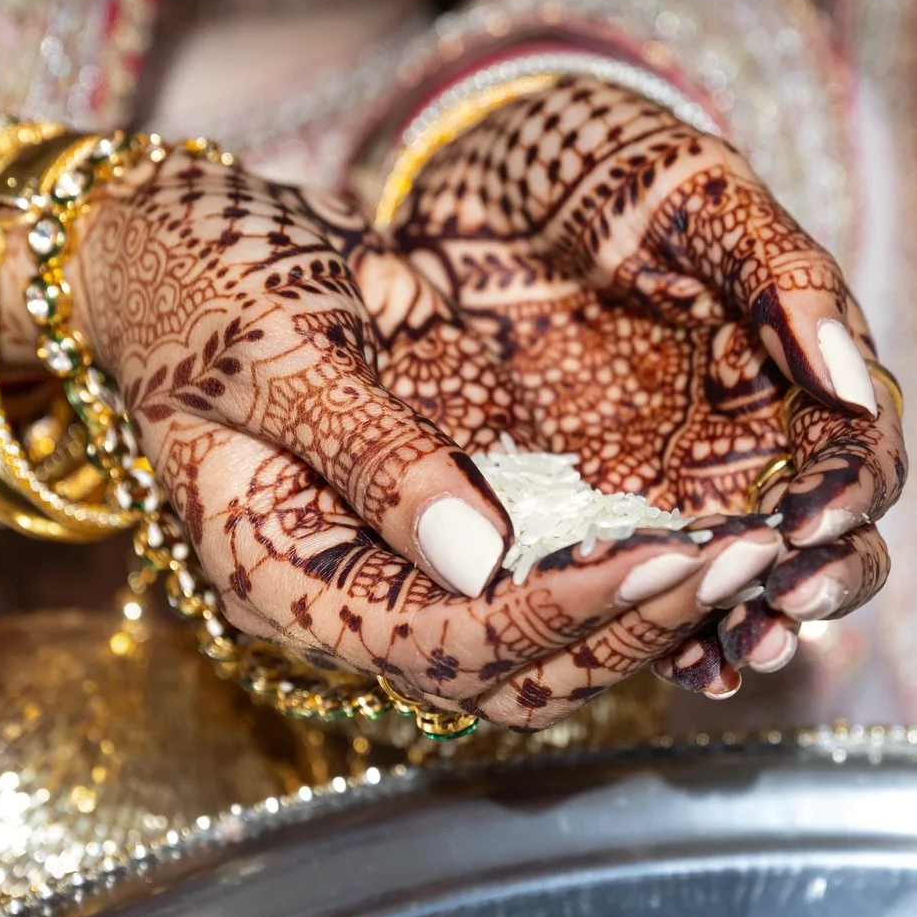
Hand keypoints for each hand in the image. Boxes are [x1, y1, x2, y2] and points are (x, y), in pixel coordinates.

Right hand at [64, 147, 777, 727]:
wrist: (165, 242)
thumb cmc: (197, 281)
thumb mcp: (272, 346)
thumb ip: (366, 449)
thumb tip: (479, 556)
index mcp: (281, 572)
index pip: (441, 644)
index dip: (562, 614)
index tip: (671, 558)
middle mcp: (345, 596)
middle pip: (510, 674)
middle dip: (636, 621)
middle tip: (752, 552)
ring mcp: (394, 568)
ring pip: (540, 646)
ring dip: (646, 607)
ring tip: (752, 544)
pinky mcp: (441, 526)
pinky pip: (545, 579)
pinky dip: (624, 566)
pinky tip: (705, 523)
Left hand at [370, 74, 905, 689]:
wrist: (477, 167)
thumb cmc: (605, 162)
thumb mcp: (698, 191)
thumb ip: (777, 275)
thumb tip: (856, 385)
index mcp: (799, 365)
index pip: (863, 448)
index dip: (854, 491)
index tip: (813, 516)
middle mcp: (751, 439)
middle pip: (824, 539)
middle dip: (816, 583)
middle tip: (780, 605)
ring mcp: (675, 487)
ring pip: (742, 582)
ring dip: (746, 626)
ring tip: (729, 657)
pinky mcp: (592, 516)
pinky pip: (642, 592)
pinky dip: (663, 635)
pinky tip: (666, 664)